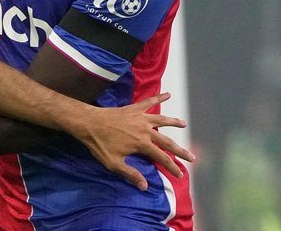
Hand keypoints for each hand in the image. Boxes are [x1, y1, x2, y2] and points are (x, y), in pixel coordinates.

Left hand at [76, 92, 194, 189]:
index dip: (173, 167)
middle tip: (192, 157)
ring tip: (183, 124)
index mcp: (142, 144)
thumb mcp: (113, 163)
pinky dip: (158, 97)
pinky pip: (148, 102)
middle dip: (180, 150)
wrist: (88, 122)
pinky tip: (167, 94)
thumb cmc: (99, 144)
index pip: (162, 158)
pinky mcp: (133, 109)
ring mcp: (139, 117)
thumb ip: (130, 174)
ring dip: (173, 122)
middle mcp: (145, 130)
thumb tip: (145, 186)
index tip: (181, 175)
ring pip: (161, 120)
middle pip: (167, 141)